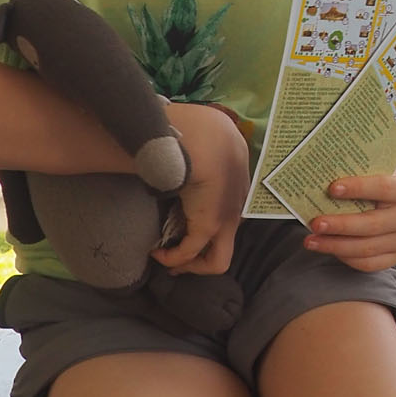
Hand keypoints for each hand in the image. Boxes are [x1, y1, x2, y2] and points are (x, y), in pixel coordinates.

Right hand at [157, 104, 249, 274]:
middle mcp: (237, 205)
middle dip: (202, 258)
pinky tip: (157, 254)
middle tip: (178, 261)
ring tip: (167, 260)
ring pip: (217, 259)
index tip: (184, 231)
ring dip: (191, 264)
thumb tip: (180, 151)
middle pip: (226, 244)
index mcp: (238, 184)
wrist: (202, 133)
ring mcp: (227, 217)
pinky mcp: (209, 225)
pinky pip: (191, 253)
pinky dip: (172, 258)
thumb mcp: (205, 142)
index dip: (208, 230)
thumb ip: (200, 153)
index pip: (228, 216)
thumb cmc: (200, 132)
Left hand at [304, 174, 395, 271]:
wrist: (386, 207)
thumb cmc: (370, 189)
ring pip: (366, 248)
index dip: (358, 187)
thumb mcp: (369, 177)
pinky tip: (327, 248)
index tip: (331, 188)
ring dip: (335, 245)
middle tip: (315, 223)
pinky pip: (367, 263)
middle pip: (372, 224)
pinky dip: (344, 257)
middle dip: (340, 225)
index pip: (384, 187)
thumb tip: (322, 177)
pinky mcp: (394, 258)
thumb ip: (354, 175)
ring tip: (311, 240)